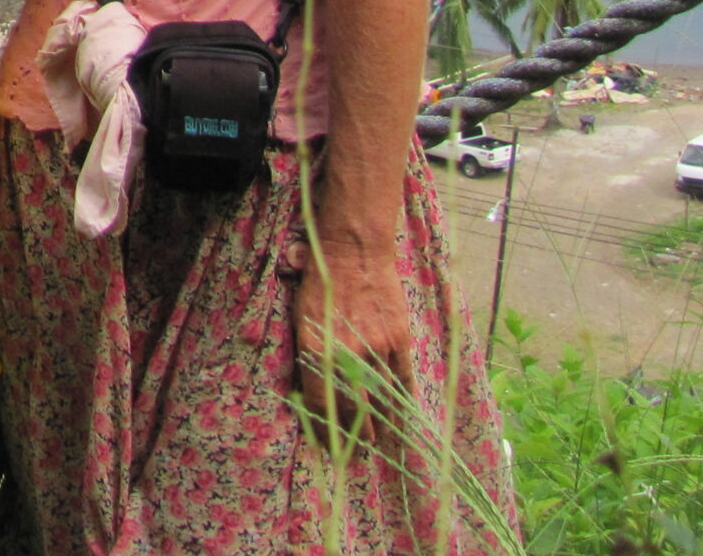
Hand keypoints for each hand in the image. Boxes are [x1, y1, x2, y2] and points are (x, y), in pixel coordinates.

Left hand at [292, 232, 414, 445]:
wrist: (353, 251)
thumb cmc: (318, 280)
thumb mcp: (299, 316)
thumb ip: (306, 352)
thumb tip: (309, 386)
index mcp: (315, 349)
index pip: (319, 403)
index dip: (324, 428)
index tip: (326, 444)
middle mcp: (346, 354)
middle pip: (353, 409)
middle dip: (354, 435)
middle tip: (355, 451)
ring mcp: (376, 348)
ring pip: (380, 399)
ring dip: (378, 426)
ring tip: (376, 444)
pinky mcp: (399, 339)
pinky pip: (403, 379)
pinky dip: (402, 403)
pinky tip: (401, 421)